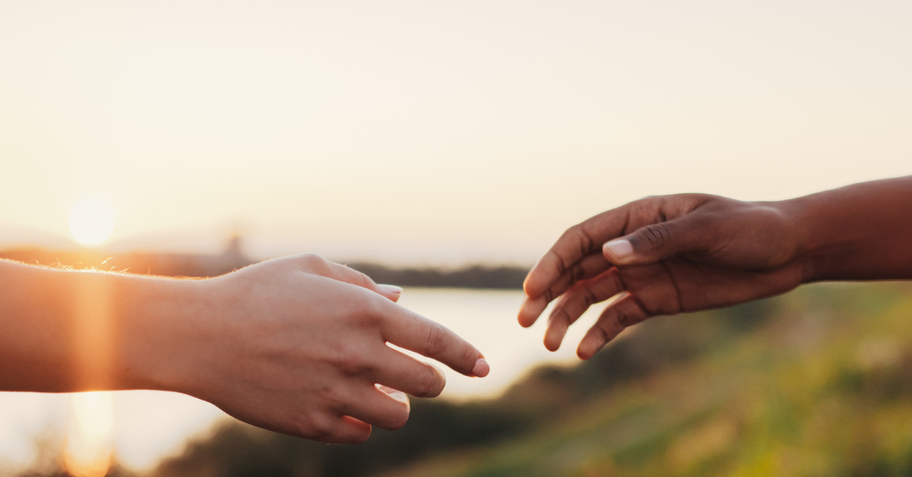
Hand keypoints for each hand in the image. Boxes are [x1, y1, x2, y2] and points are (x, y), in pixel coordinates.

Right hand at [177, 254, 488, 442]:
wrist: (199, 335)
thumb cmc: (255, 292)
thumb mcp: (312, 269)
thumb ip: (362, 284)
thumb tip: (400, 300)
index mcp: (365, 313)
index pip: (438, 341)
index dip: (468, 356)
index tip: (483, 366)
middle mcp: (358, 355)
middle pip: (427, 383)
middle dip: (429, 380)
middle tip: (415, 375)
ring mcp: (337, 393)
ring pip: (398, 415)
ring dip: (397, 404)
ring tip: (379, 392)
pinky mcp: (312, 423)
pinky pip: (359, 434)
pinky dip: (360, 422)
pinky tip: (344, 406)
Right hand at [519, 194, 807, 359]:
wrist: (789, 252)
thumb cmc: (751, 228)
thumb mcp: (707, 229)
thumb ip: (657, 241)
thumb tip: (608, 255)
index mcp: (637, 217)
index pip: (582, 238)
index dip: (553, 261)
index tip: (534, 290)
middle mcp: (631, 246)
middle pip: (577, 269)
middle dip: (548, 293)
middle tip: (526, 320)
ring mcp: (642, 274)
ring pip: (591, 296)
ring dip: (567, 317)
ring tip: (551, 344)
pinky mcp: (656, 300)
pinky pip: (619, 318)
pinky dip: (599, 334)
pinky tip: (583, 352)